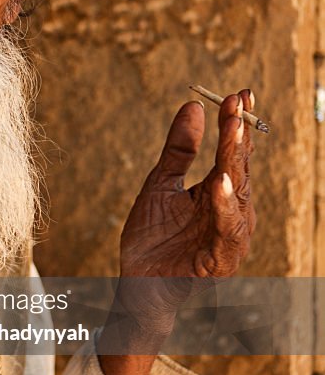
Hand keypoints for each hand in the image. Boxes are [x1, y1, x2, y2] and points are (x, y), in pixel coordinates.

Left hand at [115, 89, 255, 335]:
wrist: (136, 282)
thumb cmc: (152, 236)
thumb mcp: (161, 182)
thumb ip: (178, 148)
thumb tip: (193, 105)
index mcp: (218, 192)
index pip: (233, 152)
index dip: (236, 123)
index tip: (238, 92)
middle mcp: (230, 211)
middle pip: (239, 168)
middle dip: (238, 135)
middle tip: (237, 103)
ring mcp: (227, 236)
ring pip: (238, 196)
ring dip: (235, 164)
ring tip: (234, 134)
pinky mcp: (219, 260)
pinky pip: (226, 232)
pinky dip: (224, 207)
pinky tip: (220, 184)